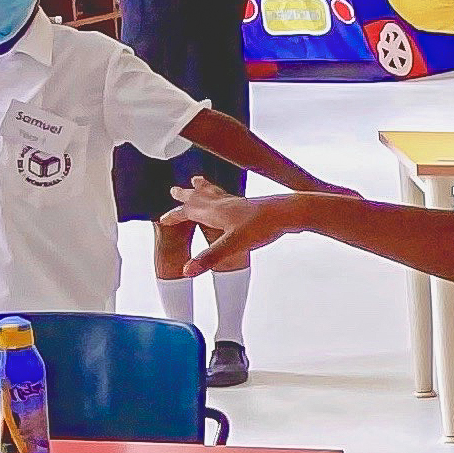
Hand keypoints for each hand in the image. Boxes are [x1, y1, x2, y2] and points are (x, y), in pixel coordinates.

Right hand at [167, 184, 295, 273]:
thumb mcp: (233, 245)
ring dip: (204, 188)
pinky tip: (232, 199)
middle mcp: (224, 204)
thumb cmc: (263, 225)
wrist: (290, 214)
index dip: (175, 215)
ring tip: (198, 181)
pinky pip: (230, 197)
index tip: (163, 218)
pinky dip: (223, 194)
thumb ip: (210, 258)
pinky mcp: (251, 206)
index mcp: (215, 211)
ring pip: (215, 192)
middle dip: (186, 195)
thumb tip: (187, 270)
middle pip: (200, 197)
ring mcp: (238, 203)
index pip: (188, 211)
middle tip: (175, 189)